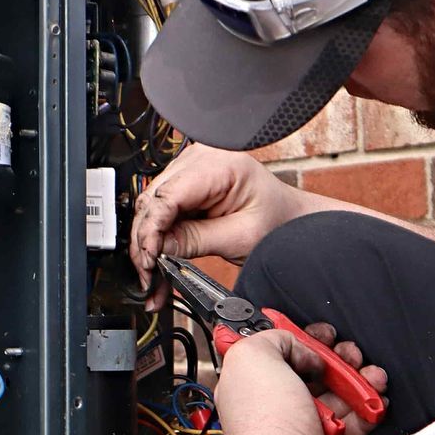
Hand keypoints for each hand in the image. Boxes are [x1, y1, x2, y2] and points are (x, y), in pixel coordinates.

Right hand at [131, 145, 302, 307]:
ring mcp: (190, 167)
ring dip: (146, 242)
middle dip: (144, 242)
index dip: (152, 230)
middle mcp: (200, 158)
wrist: (290, 219)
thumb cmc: (277, 221)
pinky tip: (154, 259)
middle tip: (147, 276)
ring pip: (150, 206)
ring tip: (151, 275)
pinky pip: (160, 209)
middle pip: (153, 200)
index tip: (149, 260)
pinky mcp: (185, 182)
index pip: (169, 195)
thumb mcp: (239, 238)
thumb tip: (156, 248)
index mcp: (221, 164)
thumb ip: (194, 241)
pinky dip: (156, 236)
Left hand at [212, 322, 388, 434]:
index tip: (317, 333)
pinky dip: (365, 409)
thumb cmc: (267, 423)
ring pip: (332, 396)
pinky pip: (349, 423)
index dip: (296, 338)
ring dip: (356, 381)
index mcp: (243, 386)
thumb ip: (272, 337)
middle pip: (306, 373)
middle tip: (349, 353)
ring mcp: (295, 430)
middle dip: (334, 359)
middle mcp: (267, 409)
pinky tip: (375, 399)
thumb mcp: (254, 356)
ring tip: (371, 375)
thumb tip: (296, 347)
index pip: (269, 354)